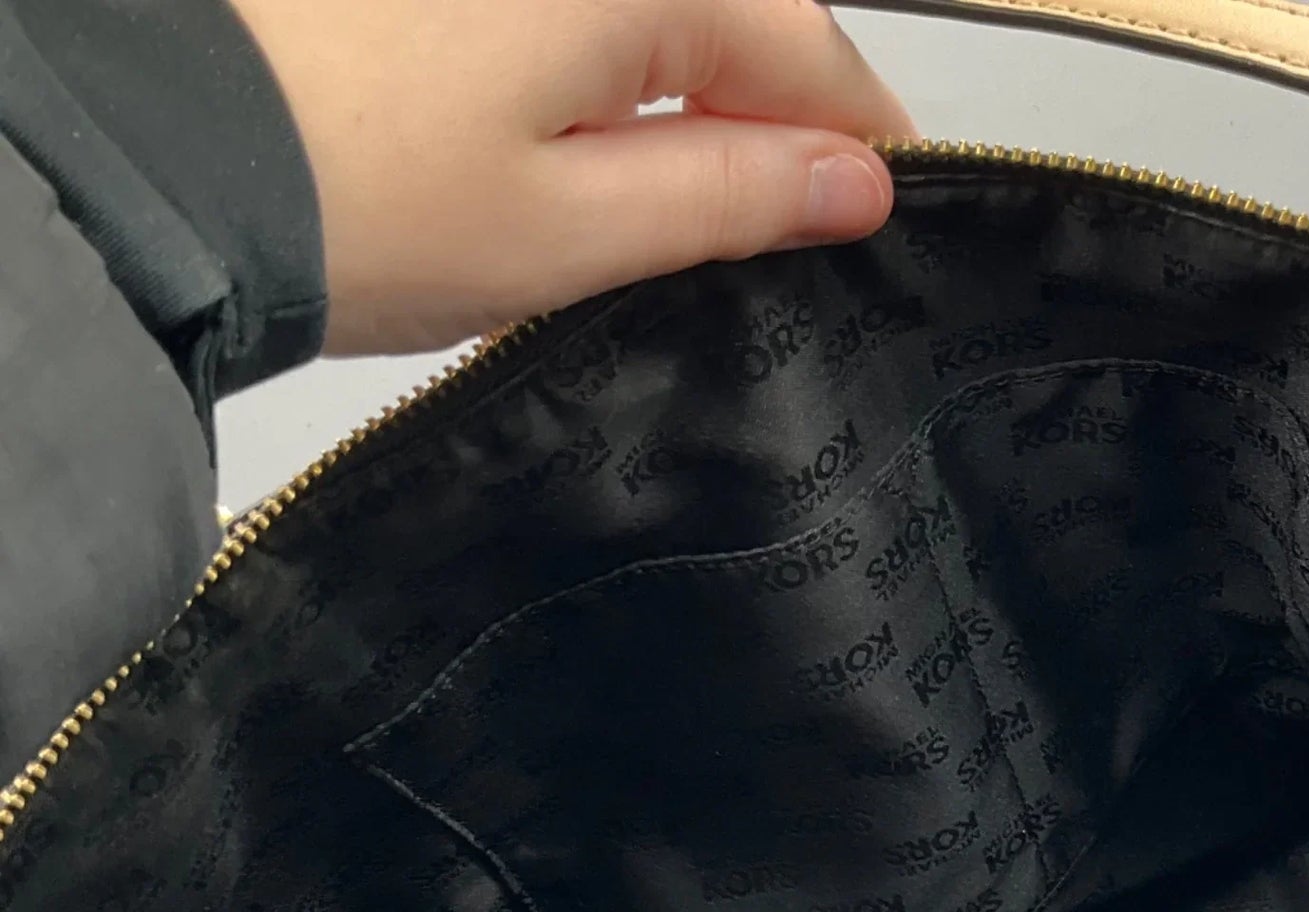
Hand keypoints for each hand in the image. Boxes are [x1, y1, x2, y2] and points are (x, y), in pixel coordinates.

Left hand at [229, 0, 915, 354]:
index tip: (882, 198)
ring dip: (683, 94)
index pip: (801, 47)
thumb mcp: (579, 230)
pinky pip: (567, 19)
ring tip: (689, 197)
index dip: (854, 133)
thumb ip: (731, 197)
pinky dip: (600, 75)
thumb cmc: (354, 201)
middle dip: (771, 111)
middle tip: (793, 217)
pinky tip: (589, 146)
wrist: (162, 165)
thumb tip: (850, 186)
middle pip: (723, 17)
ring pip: (644, 18)